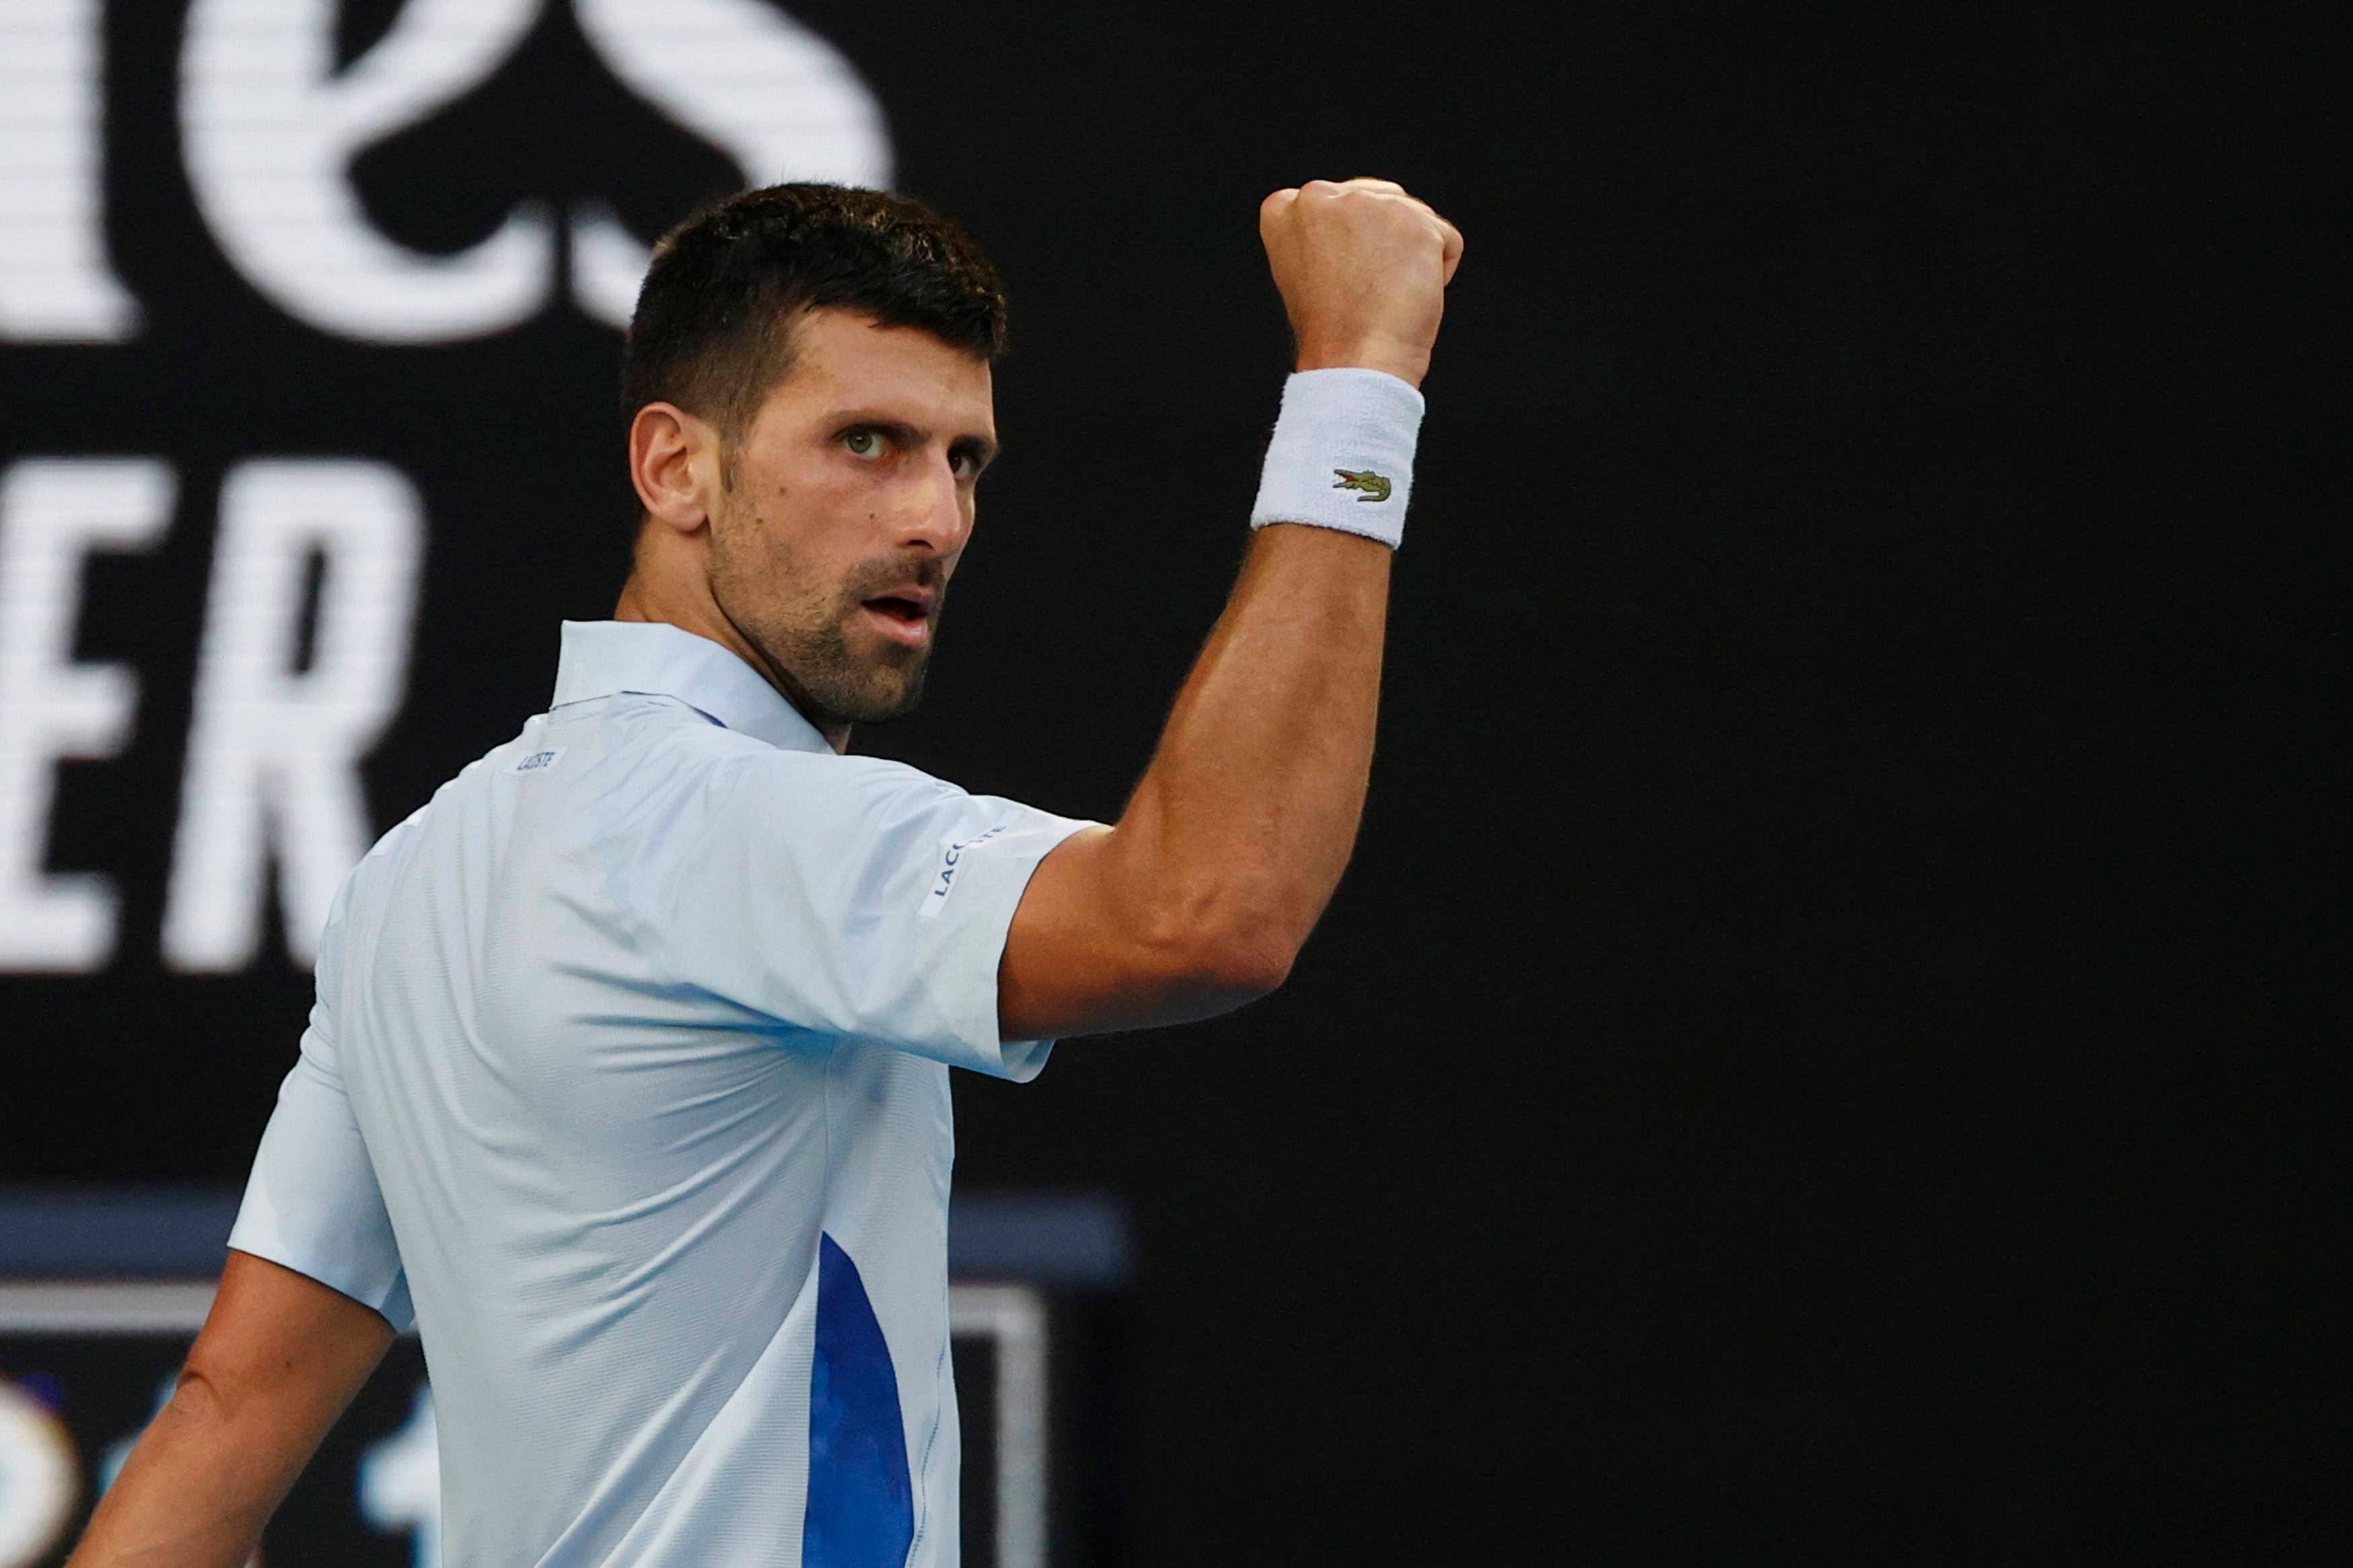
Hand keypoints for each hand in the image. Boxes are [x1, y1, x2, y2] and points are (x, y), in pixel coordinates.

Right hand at [1259, 177, 1463, 387]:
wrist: (1352, 362)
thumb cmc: (1332, 331)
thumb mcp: (1307, 269)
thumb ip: (1327, 233)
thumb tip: (1365, 223)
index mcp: (1286, 208)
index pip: (1339, 202)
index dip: (1352, 243)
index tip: (1341, 277)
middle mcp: (1321, 195)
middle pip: (1380, 201)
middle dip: (1384, 242)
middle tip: (1365, 288)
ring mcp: (1368, 204)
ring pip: (1414, 218)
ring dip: (1411, 256)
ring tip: (1385, 293)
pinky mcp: (1413, 220)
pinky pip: (1446, 239)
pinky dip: (1440, 270)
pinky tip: (1409, 295)